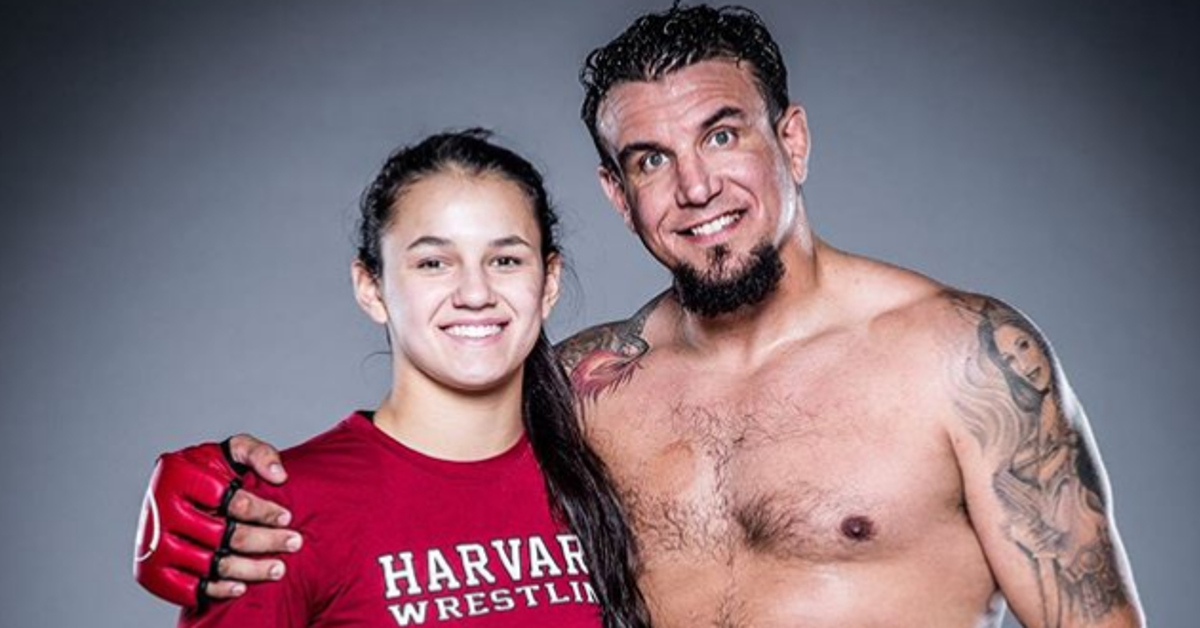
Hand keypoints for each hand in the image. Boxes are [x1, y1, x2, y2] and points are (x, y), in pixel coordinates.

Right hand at [133, 435, 300, 606]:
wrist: (173, 497)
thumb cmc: (209, 471)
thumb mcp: (231, 450)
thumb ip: (258, 453)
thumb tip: (279, 476)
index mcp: (177, 475)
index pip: (228, 499)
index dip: (262, 510)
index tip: (287, 517)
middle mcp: (161, 509)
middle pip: (223, 533)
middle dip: (265, 540)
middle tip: (295, 542)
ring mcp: (156, 543)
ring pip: (212, 562)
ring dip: (250, 569)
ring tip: (279, 568)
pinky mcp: (155, 571)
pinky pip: (189, 586)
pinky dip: (218, 588)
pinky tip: (243, 585)